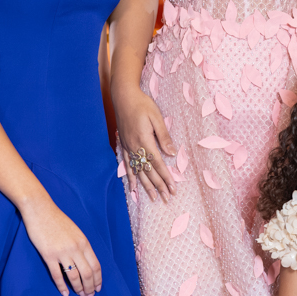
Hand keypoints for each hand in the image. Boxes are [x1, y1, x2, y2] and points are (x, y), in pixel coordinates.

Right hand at [22, 198, 101, 295]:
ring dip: (78, 288)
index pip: (96, 265)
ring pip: (74, 276)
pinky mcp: (48, 255)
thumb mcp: (75, 232)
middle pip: (87, 273)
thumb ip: (81, 246)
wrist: (40, 210)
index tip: (98, 288)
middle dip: (90, 287)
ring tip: (79, 295)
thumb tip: (86, 262)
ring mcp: (62, 252)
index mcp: (84, 242)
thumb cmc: (57, 220)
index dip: (98, 279)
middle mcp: (76, 248)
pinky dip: (62, 287)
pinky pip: (57, 275)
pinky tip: (64, 294)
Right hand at [114, 87, 176, 203]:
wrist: (123, 96)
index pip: (158, 164)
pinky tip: (133, 187)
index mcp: (144, 140)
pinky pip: (127, 165)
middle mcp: (134, 147)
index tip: (173, 188)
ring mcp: (127, 147)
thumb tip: (171, 153)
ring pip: (137, 171)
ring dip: (146, 186)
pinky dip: (131, 177)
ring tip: (153, 198)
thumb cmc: (142, 104)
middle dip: (158, 186)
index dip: (166, 177)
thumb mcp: (156, 117)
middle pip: (148, 171)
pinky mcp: (123, 145)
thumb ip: (163, 136)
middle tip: (166, 198)